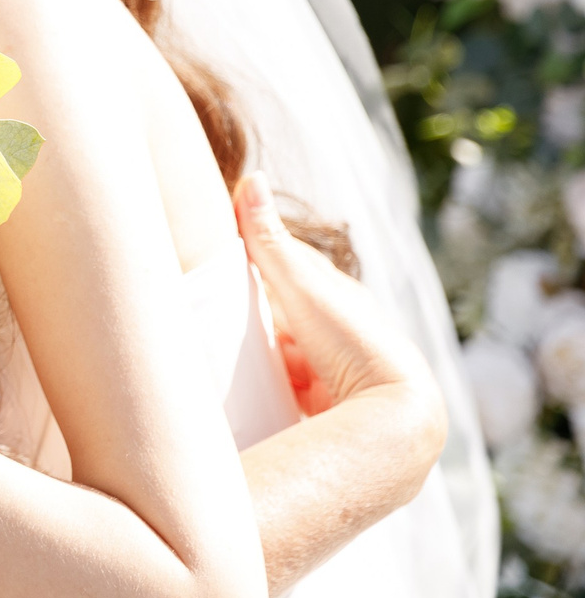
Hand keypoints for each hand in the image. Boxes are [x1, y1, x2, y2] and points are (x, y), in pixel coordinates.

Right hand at [235, 173, 440, 428]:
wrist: (392, 419)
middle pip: (283, 312)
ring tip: (213, 350)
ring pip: (280, 351)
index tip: (215, 253)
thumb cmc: (353, 344)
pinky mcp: (321, 405)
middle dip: (250, 310)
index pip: (289, 266)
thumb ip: (270, 241)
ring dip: (254, 351)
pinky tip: (238, 388)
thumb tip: (253, 177)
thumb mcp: (304, 288)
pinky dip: (261, 384)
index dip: (254, 256)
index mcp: (339, 297)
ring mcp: (330, 370)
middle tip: (206, 306)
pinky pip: (281, 388)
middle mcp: (338, 332)